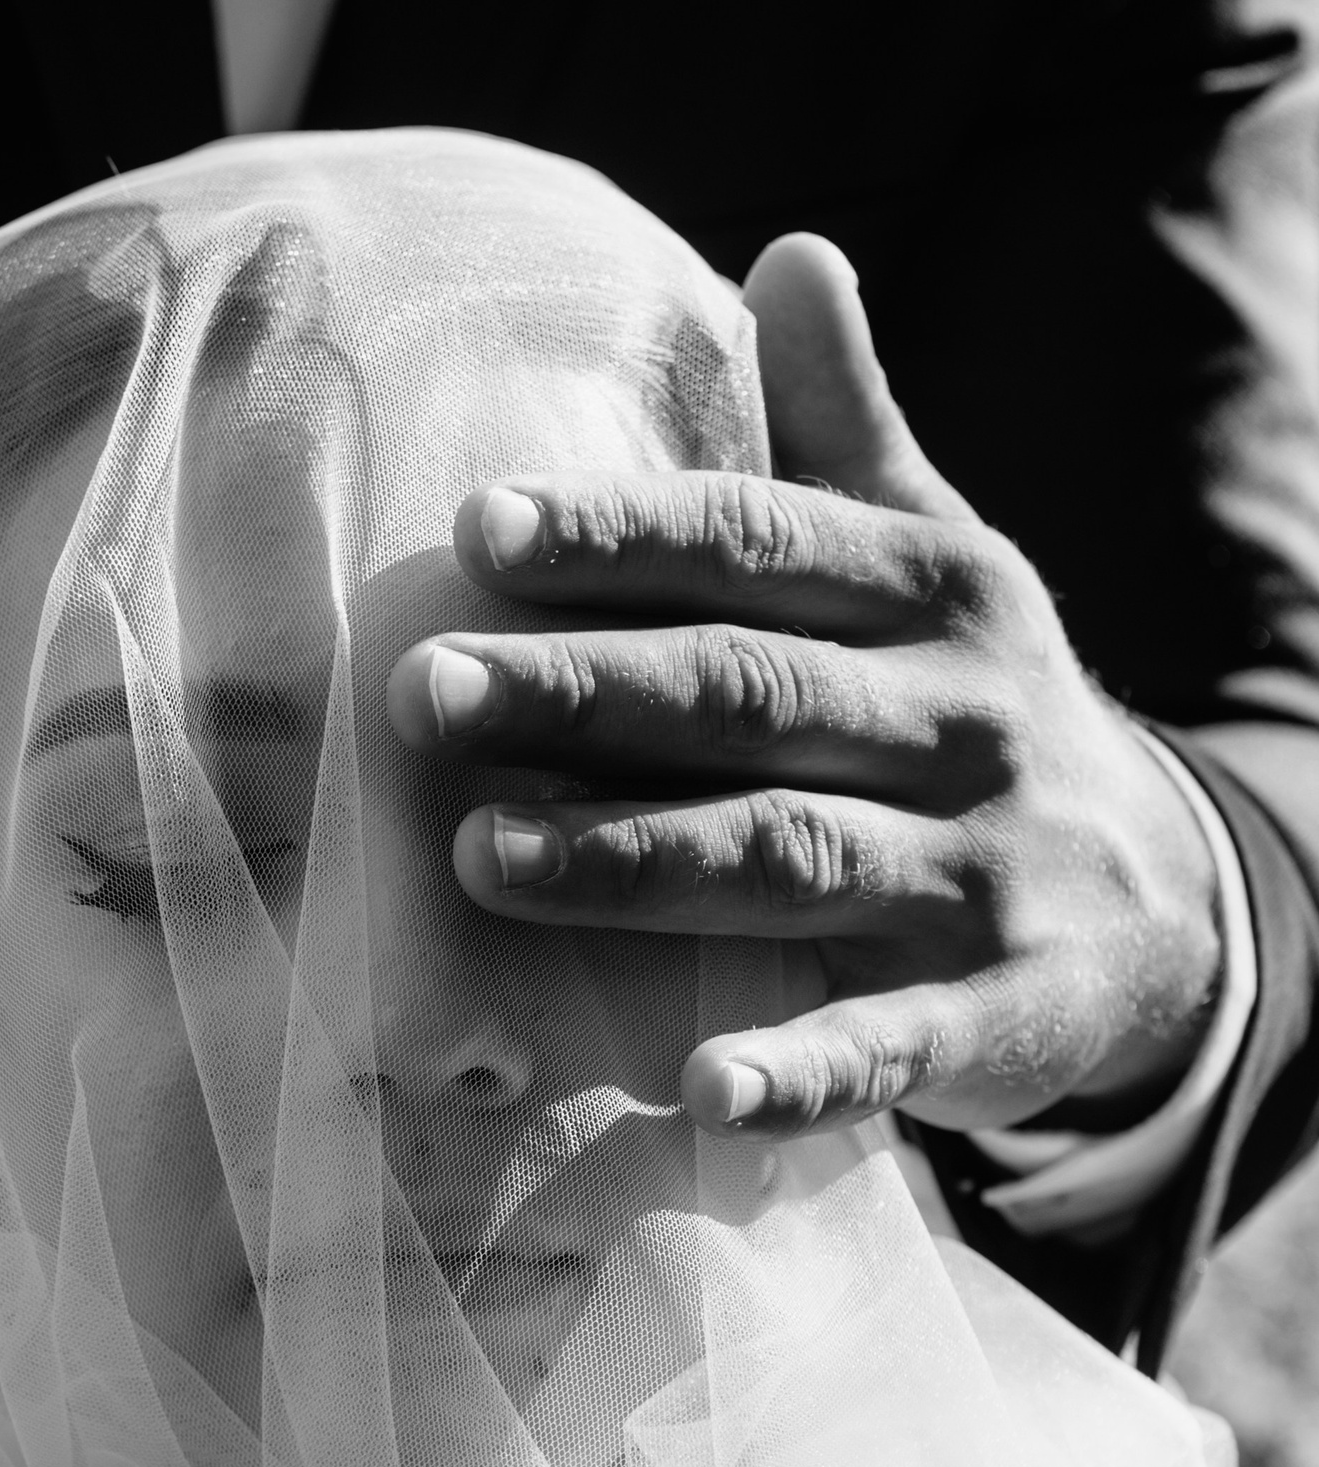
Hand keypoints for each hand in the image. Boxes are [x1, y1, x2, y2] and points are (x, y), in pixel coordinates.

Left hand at [388, 232, 1221, 1137]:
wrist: (1166, 907)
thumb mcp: (944, 569)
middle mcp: (962, 722)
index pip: (761, 549)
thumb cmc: (981, 718)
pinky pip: (886, 1047)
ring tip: (483, 858)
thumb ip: (851, 436)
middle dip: (585, 692)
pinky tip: (700, 1091)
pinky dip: (798, 1071)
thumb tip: (786, 252)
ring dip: (636, 862)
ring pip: (791, 857)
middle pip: (750, 698)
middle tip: (424, 694)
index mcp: (937, 596)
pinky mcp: (991, 1015)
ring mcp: (979, 876)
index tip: (478, 530)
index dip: (623, 538)